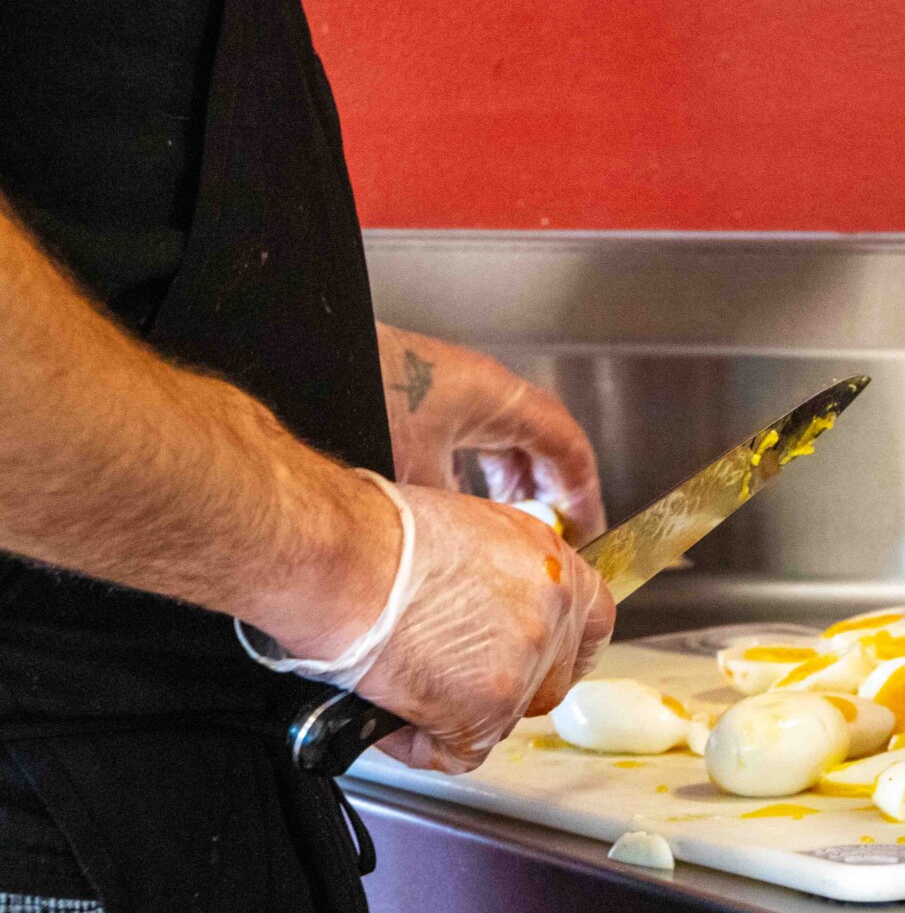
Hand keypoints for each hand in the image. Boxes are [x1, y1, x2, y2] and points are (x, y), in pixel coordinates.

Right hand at [346, 485, 614, 772]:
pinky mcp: (484, 709)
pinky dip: (416, 741)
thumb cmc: (381, 534)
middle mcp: (551, 615)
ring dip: (455, 712)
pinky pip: (458, 753)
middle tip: (452, 676)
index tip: (543, 659)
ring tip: (402, 679)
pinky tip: (386, 710)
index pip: (592, 624)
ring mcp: (523, 666)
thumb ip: (502, 576)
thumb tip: (492, 606)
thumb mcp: (469, 531)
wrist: (342, 558)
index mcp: (552, 566)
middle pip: (550, 680)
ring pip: (503, 718)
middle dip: (505, 688)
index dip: (564, 648)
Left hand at [377, 323, 607, 542]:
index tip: (587, 526)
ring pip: (506, 440)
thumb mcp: (421, 474)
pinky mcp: (422, 400)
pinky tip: (464, 503)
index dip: (582, 490)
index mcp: (499, 398)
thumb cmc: (365, 398)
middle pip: (542, 441)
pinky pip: (472, 439)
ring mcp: (453, 392)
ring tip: (515, 522)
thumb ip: (461, 512)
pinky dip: (480, 473)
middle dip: (553, 490)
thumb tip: (484, 548)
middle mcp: (482, 389)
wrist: (310, 364)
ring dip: (516, 482)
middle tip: (559, 530)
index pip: (566, 444)